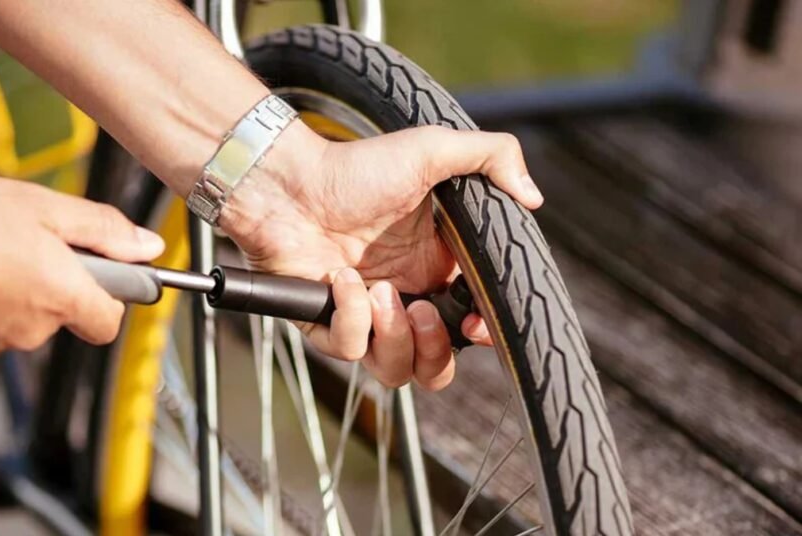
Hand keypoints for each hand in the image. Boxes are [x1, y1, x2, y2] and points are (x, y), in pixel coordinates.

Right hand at [0, 170, 162, 353]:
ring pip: (27, 316)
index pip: (110, 320)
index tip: (102, 264)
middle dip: (59, 280)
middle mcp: (31, 329)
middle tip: (29, 237)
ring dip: (19, 285)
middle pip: (67, 314)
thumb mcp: (42, 205)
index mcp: (60, 296)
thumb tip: (148, 247)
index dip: (111, 291)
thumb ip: (103, 230)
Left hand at [221, 123, 540, 390]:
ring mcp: (363, 314)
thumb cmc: (355, 166)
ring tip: (382, 293)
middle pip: (434, 364)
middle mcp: (403, 297)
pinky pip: (348, 350)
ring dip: (395, 340)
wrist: (288, 179)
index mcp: (435, 268)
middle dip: (436, 352)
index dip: (481, 336)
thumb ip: (492, 158)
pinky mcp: (325, 323)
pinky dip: (350, 318)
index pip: (470, 324)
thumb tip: (535, 197)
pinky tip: (342, 278)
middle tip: (422, 311)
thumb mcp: (432, 149)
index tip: (475, 325)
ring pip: (395, 370)